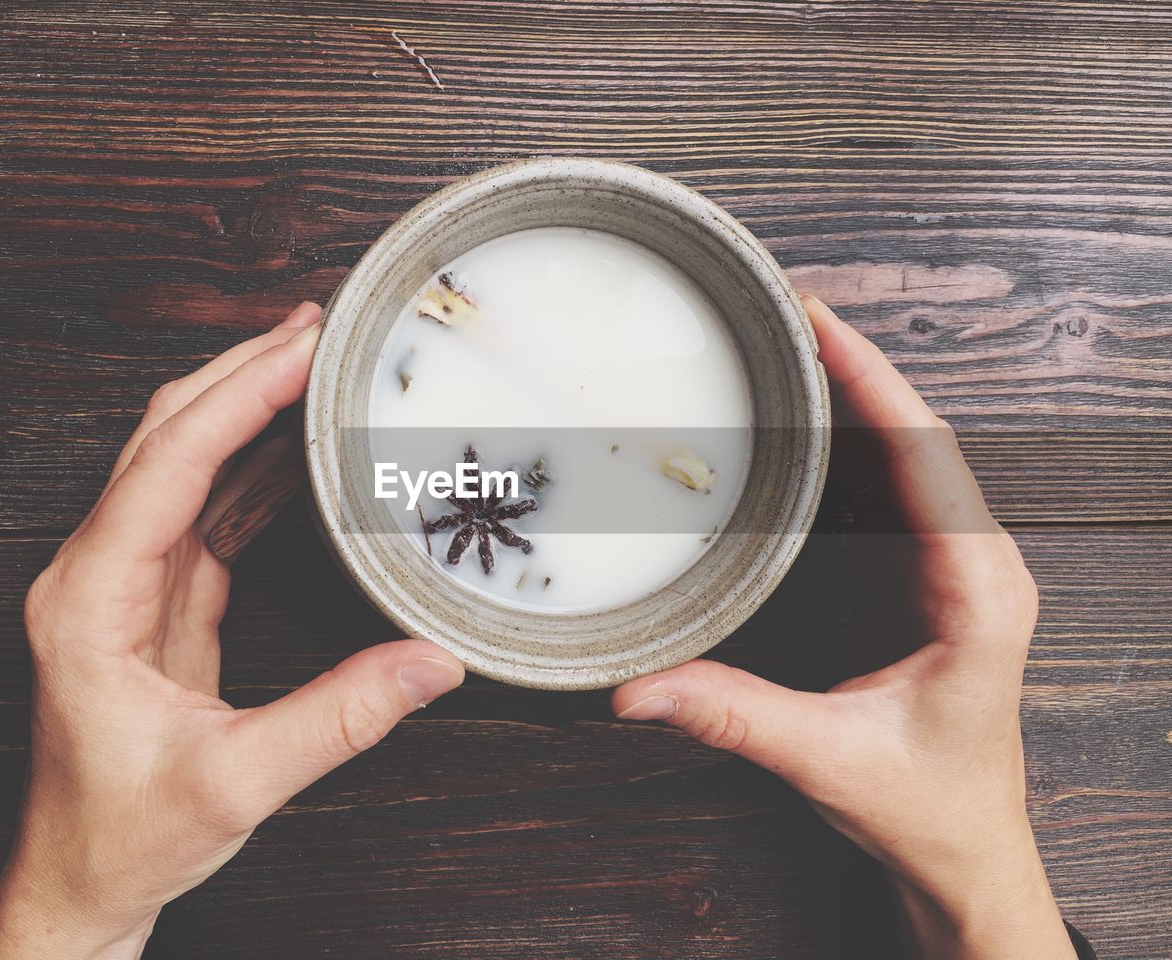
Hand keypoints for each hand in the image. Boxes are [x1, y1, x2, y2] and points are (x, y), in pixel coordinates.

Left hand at [0, 303, 465, 959]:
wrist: (81, 876)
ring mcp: (126, 579)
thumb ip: (339, 719)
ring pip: (184, 458)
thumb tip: (431, 661)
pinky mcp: (160, 595)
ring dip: (247, 404)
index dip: (238, 398)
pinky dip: (257, 461)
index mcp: (90, 602)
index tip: (301, 350)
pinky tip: (301, 442)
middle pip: (165, 436)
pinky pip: (210, 504)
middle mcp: (97, 573)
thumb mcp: (237, 784)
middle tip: (317, 327)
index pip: (166, 465)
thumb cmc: (124, 835)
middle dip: (241, 372)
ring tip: (314, 362)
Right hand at [612, 296, 1074, 959]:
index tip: (819, 322)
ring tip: (787, 342)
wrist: (965, 849)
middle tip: (782, 309)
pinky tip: (804, 420)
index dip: (871, 380)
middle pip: (919, 433)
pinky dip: (851, 438)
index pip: (926, 456)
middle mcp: (977, 564)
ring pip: (910, 450)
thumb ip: (733, 716)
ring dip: (855, 392)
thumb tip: (639, 689)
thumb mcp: (829, 760)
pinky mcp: (926, 575)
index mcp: (976, 592)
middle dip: (855, 363)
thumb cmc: (928, 807)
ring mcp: (955, 565)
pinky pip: (894, 484)